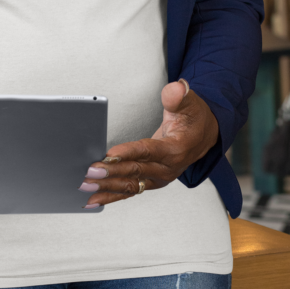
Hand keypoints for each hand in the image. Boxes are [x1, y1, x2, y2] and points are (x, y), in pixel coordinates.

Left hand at [80, 81, 218, 206]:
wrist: (203, 136)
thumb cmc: (194, 119)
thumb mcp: (189, 103)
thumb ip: (178, 96)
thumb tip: (175, 89)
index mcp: (175, 149)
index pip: (147, 151)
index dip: (127, 153)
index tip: (108, 156)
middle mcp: (166, 168)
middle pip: (134, 171)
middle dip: (111, 173)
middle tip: (89, 171)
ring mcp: (158, 178)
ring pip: (130, 185)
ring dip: (107, 187)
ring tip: (86, 187)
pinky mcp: (150, 182)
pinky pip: (129, 191)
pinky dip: (112, 196)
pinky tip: (95, 199)